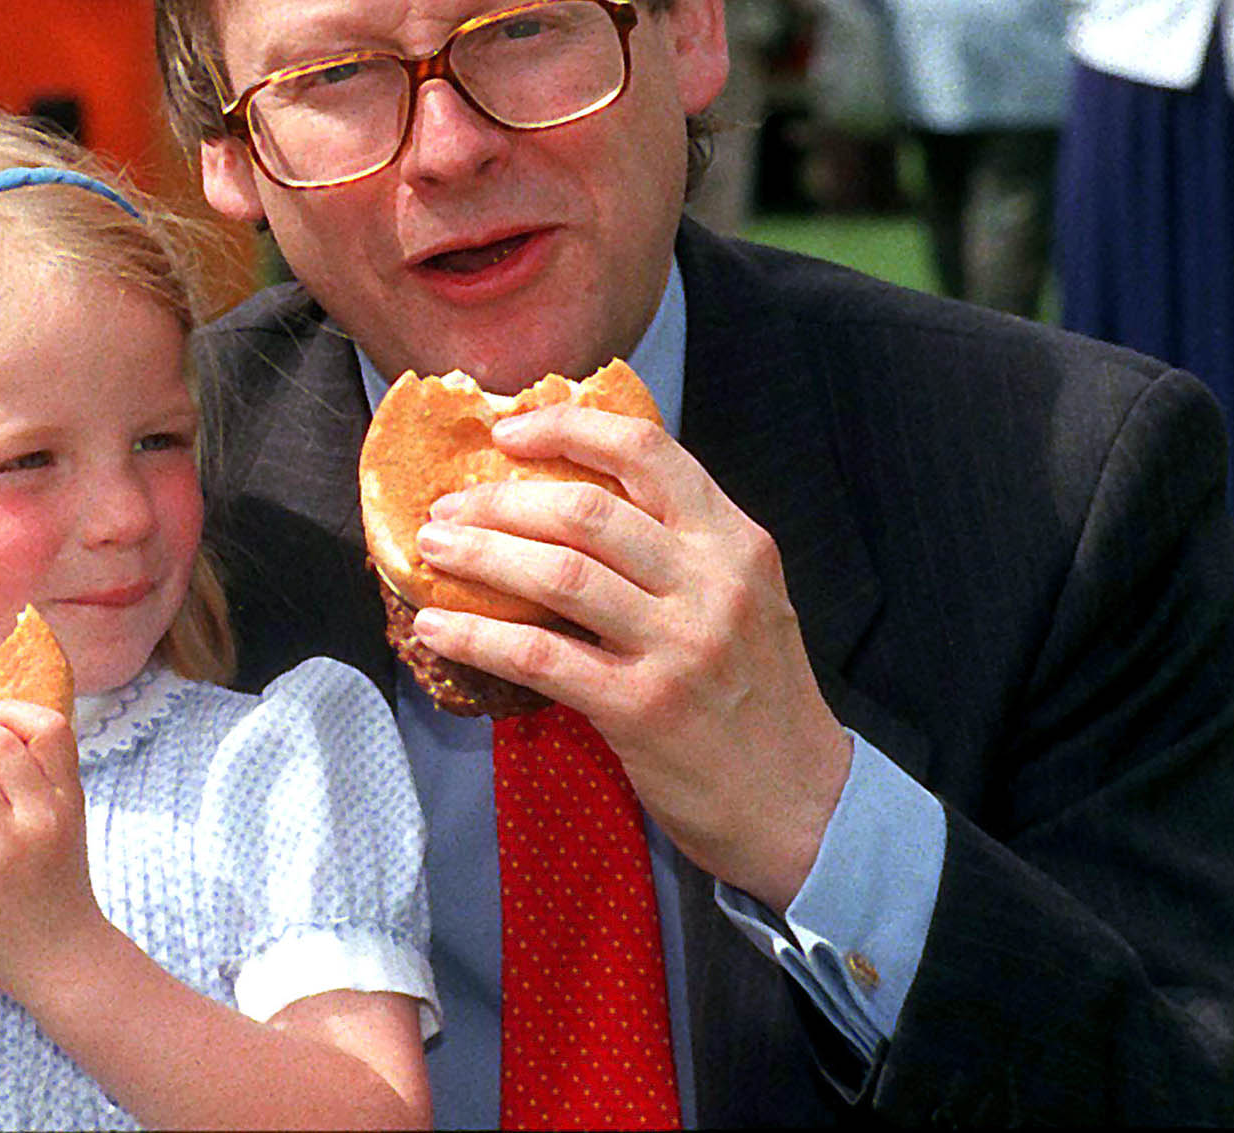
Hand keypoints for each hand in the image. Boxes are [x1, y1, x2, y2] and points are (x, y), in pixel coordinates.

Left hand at [407, 402, 851, 909]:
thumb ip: (679, 548)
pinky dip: (477, 635)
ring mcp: (678, 646)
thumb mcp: (745, 598)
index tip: (508, 431)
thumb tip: (569, 500)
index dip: (568, 428)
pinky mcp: (642, 709)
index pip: (648, 452)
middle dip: (500, 500)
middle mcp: (711, 583)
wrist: (802, 805)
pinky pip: (538, 656)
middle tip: (447, 506)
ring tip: (432, 550)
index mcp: (735, 542)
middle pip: (584, 511)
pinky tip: (436, 627)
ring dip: (479, 555)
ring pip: (556, 573)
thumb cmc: (757, 696)